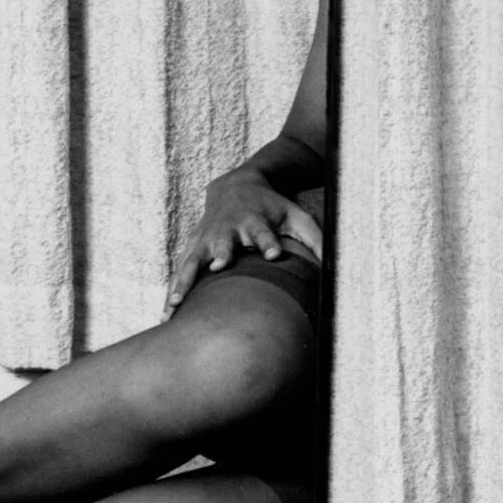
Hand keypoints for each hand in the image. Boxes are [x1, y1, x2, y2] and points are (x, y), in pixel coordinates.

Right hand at [162, 170, 323, 319]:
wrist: (235, 186)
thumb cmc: (272, 208)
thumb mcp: (296, 216)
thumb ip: (315, 239)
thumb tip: (336, 267)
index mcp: (255, 222)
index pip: (264, 232)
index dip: (269, 242)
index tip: (274, 254)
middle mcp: (228, 230)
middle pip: (224, 243)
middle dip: (222, 253)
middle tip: (219, 265)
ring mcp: (207, 240)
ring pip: (193, 261)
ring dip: (185, 280)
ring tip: (177, 302)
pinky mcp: (193, 248)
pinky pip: (180, 272)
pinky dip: (173, 291)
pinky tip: (167, 315)